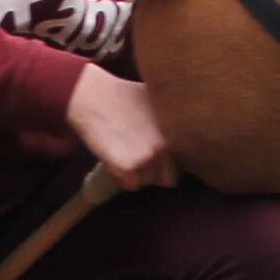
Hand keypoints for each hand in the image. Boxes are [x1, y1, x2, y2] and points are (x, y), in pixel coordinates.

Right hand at [64, 64, 180, 188]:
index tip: (157, 156)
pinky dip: (122, 177)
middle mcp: (165, 147)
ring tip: (125, 154)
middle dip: (156, 173)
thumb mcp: (160, 103)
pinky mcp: (126, 167)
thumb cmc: (124, 95)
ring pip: (148, 182)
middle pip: (169, 179)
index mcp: (178, 132)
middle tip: (140, 159)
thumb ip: (174, 123)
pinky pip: (130, 184)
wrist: (94, 97)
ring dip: (138, 175)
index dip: (170, 161)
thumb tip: (185, 134)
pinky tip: (114, 159)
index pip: (184, 163)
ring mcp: (146, 158)